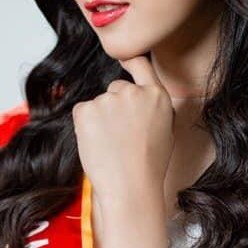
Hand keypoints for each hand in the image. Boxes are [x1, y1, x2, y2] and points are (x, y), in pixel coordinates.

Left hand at [71, 55, 174, 202]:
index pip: (141, 65)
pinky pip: (82, 113)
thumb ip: (152, 108)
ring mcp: (108, 99)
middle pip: (116, 88)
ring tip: (111, 146)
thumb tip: (139, 99)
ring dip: (100, 119)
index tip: (124, 60)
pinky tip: (98, 144)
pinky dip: (85, 127)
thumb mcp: (165, 130)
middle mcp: (133, 91)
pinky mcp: (86, 109)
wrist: (130, 187)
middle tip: (120, 136)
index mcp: (157, 95)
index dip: (131, 62)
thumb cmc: (148, 166)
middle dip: (115, 106)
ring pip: (99, 104)